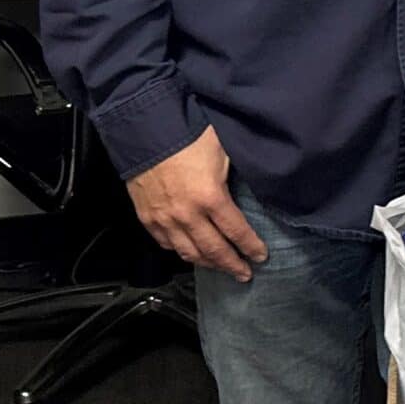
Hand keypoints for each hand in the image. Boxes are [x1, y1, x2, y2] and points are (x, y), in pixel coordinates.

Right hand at [126, 126, 267, 280]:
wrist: (144, 129)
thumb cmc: (188, 134)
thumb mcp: (223, 150)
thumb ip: (237, 174)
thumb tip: (258, 183)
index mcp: (211, 198)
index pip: (237, 232)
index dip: (251, 248)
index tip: (261, 257)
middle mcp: (187, 215)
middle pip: (214, 250)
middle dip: (232, 265)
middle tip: (245, 274)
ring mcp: (164, 219)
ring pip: (188, 252)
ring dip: (207, 264)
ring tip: (220, 268)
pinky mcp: (146, 216)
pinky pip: (165, 243)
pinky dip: (180, 251)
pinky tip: (190, 252)